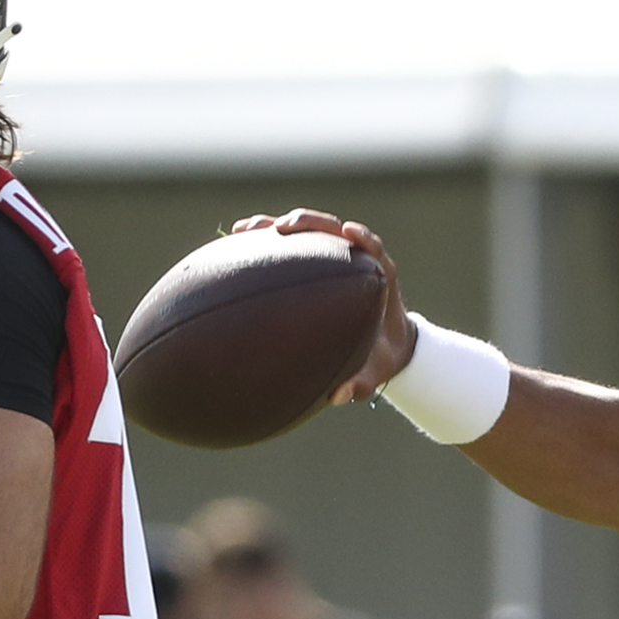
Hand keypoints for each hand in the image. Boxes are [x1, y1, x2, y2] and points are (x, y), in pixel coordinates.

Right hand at [230, 209, 416, 401]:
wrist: (383, 349)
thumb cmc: (381, 358)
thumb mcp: (375, 372)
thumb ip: (361, 382)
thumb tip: (339, 396)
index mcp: (378, 278)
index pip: (373, 248)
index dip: (362, 238)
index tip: (349, 233)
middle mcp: (355, 260)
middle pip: (333, 229)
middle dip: (309, 222)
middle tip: (283, 227)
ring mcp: (332, 258)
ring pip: (305, 233)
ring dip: (276, 225)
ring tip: (245, 229)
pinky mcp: (314, 263)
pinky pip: (290, 247)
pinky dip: (265, 242)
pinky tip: (235, 242)